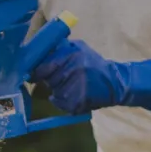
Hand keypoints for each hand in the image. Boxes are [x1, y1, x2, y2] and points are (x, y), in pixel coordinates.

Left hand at [29, 38, 150, 115]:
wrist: (117, 82)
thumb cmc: (94, 63)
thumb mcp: (80, 48)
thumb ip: (60, 48)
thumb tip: (37, 49)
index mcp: (71, 54)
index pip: (43, 66)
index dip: (36, 72)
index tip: (33, 74)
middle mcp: (73, 69)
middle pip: (48, 80)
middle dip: (50, 80)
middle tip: (61, 78)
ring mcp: (76, 87)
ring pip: (54, 92)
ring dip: (59, 91)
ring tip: (72, 86)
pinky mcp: (78, 102)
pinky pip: (61, 103)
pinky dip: (64, 102)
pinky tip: (75, 95)